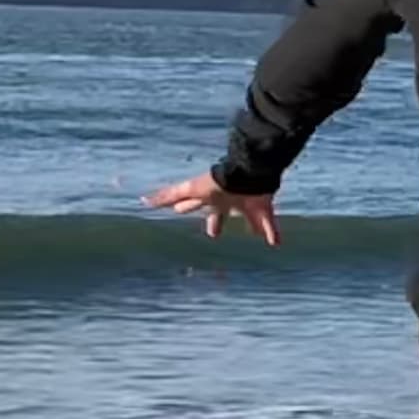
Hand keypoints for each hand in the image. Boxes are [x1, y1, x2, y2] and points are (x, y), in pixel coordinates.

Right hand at [146, 171, 277, 246]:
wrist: (245, 174)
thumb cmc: (217, 183)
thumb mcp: (189, 190)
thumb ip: (167, 196)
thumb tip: (143, 201)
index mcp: (208, 197)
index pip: (192, 203)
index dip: (185, 207)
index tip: (178, 211)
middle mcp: (226, 200)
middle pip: (218, 212)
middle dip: (215, 221)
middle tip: (213, 234)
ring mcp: (245, 203)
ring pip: (247, 216)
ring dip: (250, 226)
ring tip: (251, 235)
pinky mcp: (262, 207)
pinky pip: (269, 222)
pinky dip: (272, 232)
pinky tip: (276, 244)